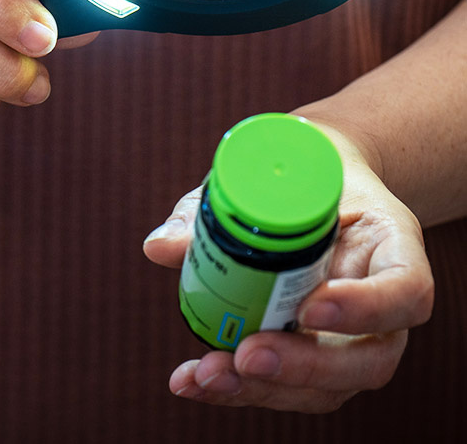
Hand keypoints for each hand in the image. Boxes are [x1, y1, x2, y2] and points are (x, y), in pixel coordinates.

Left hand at [142, 125, 433, 412]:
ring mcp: (351, 333)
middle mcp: (380, 300)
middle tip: (247, 355)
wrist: (308, 181)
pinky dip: (239, 388)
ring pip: (329, 385)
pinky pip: (289, 382)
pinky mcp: (315, 350)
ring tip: (206, 375)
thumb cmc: (293, 175)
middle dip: (305, 367)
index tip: (309, 308)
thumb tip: (158, 247)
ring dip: (264, 389)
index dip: (365, 308)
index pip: (405, 290)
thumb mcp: (264, 175)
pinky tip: (193, 383)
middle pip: (368, 358)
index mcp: (387, 245)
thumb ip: (213, 209)